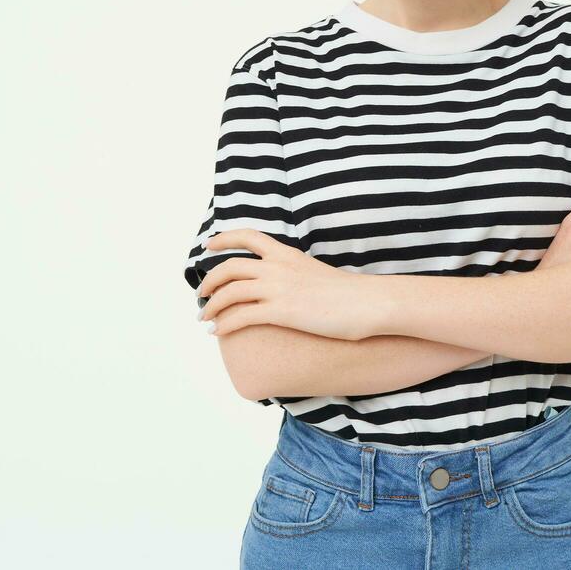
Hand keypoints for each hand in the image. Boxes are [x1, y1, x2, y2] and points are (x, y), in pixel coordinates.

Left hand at [196, 230, 374, 340]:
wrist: (368, 303)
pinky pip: (241, 316)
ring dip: (210, 306)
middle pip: (229, 266)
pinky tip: (217, 333)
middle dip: (209, 281)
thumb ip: (297, 273)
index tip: (209, 245)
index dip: (224, 238)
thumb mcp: (316, 273)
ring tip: (204, 319)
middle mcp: (278, 267)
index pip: (248, 236)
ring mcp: (279, 288)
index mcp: (287, 254)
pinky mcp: (282, 311)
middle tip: (201, 294)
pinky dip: (223, 324)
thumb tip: (289, 285)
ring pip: (229, 292)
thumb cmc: (350, 294)